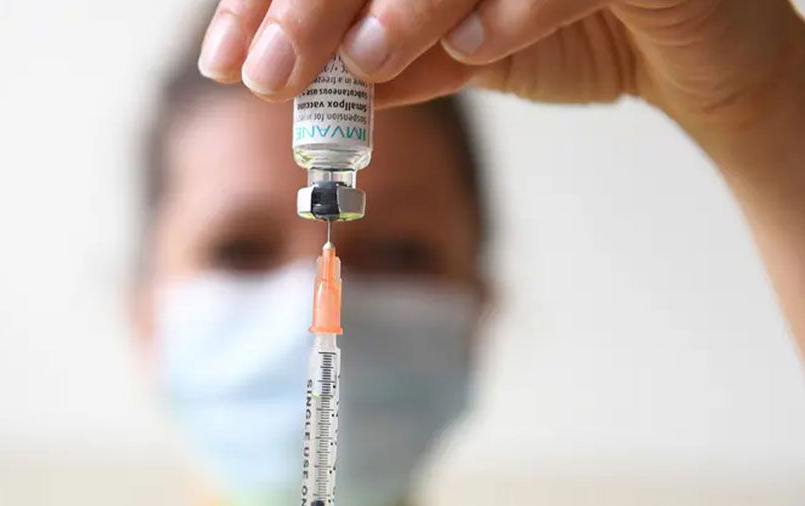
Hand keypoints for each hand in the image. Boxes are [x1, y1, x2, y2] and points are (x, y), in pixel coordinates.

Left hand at [198, 0, 802, 142]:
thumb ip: (388, 62)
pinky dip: (514, 9)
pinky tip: (472, 49)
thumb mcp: (460, 53)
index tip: (228, 59)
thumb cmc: (572, 31)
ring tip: (363, 63)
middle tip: (265, 73)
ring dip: (405, 3)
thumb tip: (297, 86)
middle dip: (310, 3)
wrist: (689, 56)